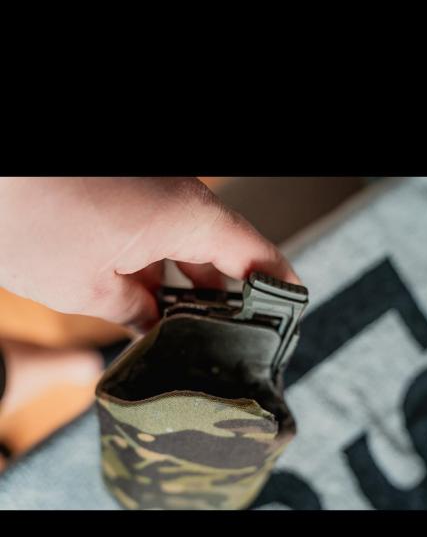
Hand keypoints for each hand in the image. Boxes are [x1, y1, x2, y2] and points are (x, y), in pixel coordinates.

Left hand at [0, 177, 299, 328]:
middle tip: (230, 347)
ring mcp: (146, 189)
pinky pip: (154, 229)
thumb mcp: (85, 287)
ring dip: (187, 285)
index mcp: (185, 215)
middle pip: (221, 249)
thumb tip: (152, 325)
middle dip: (226, 299)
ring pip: (184, 241)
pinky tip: (147, 304)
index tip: (291, 317)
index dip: (277, 289)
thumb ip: (134, 310)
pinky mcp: (119, 191)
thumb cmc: (25, 216)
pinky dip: (157, 265)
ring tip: (184, 336)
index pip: (254, 253)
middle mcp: (175, 195)